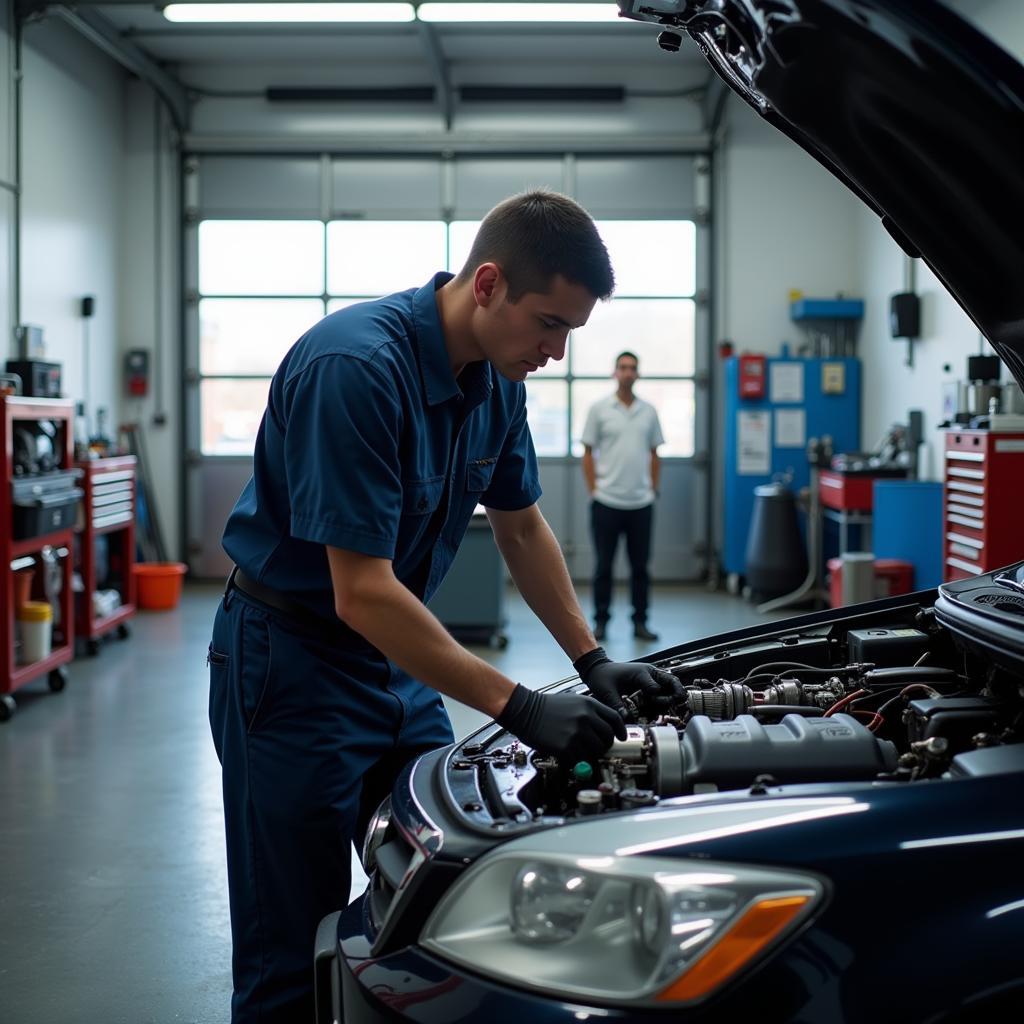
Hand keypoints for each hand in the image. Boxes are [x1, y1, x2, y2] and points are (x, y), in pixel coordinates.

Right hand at [497, 684, 626, 760]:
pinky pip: (581, 759)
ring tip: (582, 750)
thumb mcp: (574, 701)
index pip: (615, 719)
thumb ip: (591, 713)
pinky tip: (570, 753)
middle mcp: (586, 718)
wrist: (526, 711)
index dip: (621, 730)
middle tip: (598, 747)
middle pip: (608, 737)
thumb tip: (605, 728)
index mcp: (589, 705)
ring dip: (592, 753)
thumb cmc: (548, 706)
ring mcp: (577, 733)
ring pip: (597, 750)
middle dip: (605, 744)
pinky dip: (579, 759)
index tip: (621, 737)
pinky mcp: (566, 747)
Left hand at [573, 647, 683, 716]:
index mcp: (642, 673)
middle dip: (674, 696)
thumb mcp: (607, 691)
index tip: (653, 702)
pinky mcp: (650, 688)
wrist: (599, 671)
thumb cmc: (603, 677)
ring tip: (659, 710)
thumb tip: (625, 718)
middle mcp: (651, 676)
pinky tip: (656, 712)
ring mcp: (652, 682)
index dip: (659, 697)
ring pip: (671, 690)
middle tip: (666, 705)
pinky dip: (664, 704)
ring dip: (670, 701)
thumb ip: (616, 704)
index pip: (658, 686)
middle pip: (674, 684)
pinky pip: (664, 695)